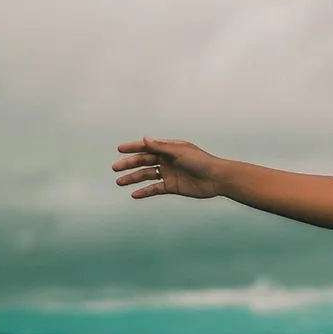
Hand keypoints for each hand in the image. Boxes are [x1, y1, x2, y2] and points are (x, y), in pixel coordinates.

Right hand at [112, 136, 226, 198]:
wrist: (217, 179)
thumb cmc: (201, 161)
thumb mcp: (180, 152)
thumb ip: (161, 147)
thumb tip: (144, 138)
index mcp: (169, 149)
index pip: (147, 147)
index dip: (133, 148)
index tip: (119, 149)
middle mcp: (167, 160)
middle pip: (144, 162)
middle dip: (129, 164)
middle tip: (115, 168)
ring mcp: (169, 173)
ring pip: (147, 176)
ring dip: (133, 178)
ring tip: (119, 182)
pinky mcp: (172, 186)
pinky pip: (155, 189)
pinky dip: (145, 192)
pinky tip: (134, 194)